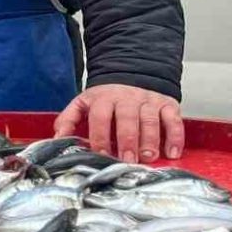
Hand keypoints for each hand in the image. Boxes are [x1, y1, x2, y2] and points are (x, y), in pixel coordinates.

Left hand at [54, 84, 183, 162]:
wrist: (133, 72)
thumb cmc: (106, 97)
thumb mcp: (83, 103)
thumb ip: (68, 120)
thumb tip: (56, 139)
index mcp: (104, 98)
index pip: (101, 117)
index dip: (100, 135)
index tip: (101, 153)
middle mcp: (127, 98)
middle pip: (128, 119)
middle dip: (128, 141)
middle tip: (128, 160)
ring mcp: (149, 101)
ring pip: (151, 120)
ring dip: (150, 140)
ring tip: (148, 157)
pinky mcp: (167, 104)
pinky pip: (173, 120)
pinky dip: (175, 136)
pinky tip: (172, 152)